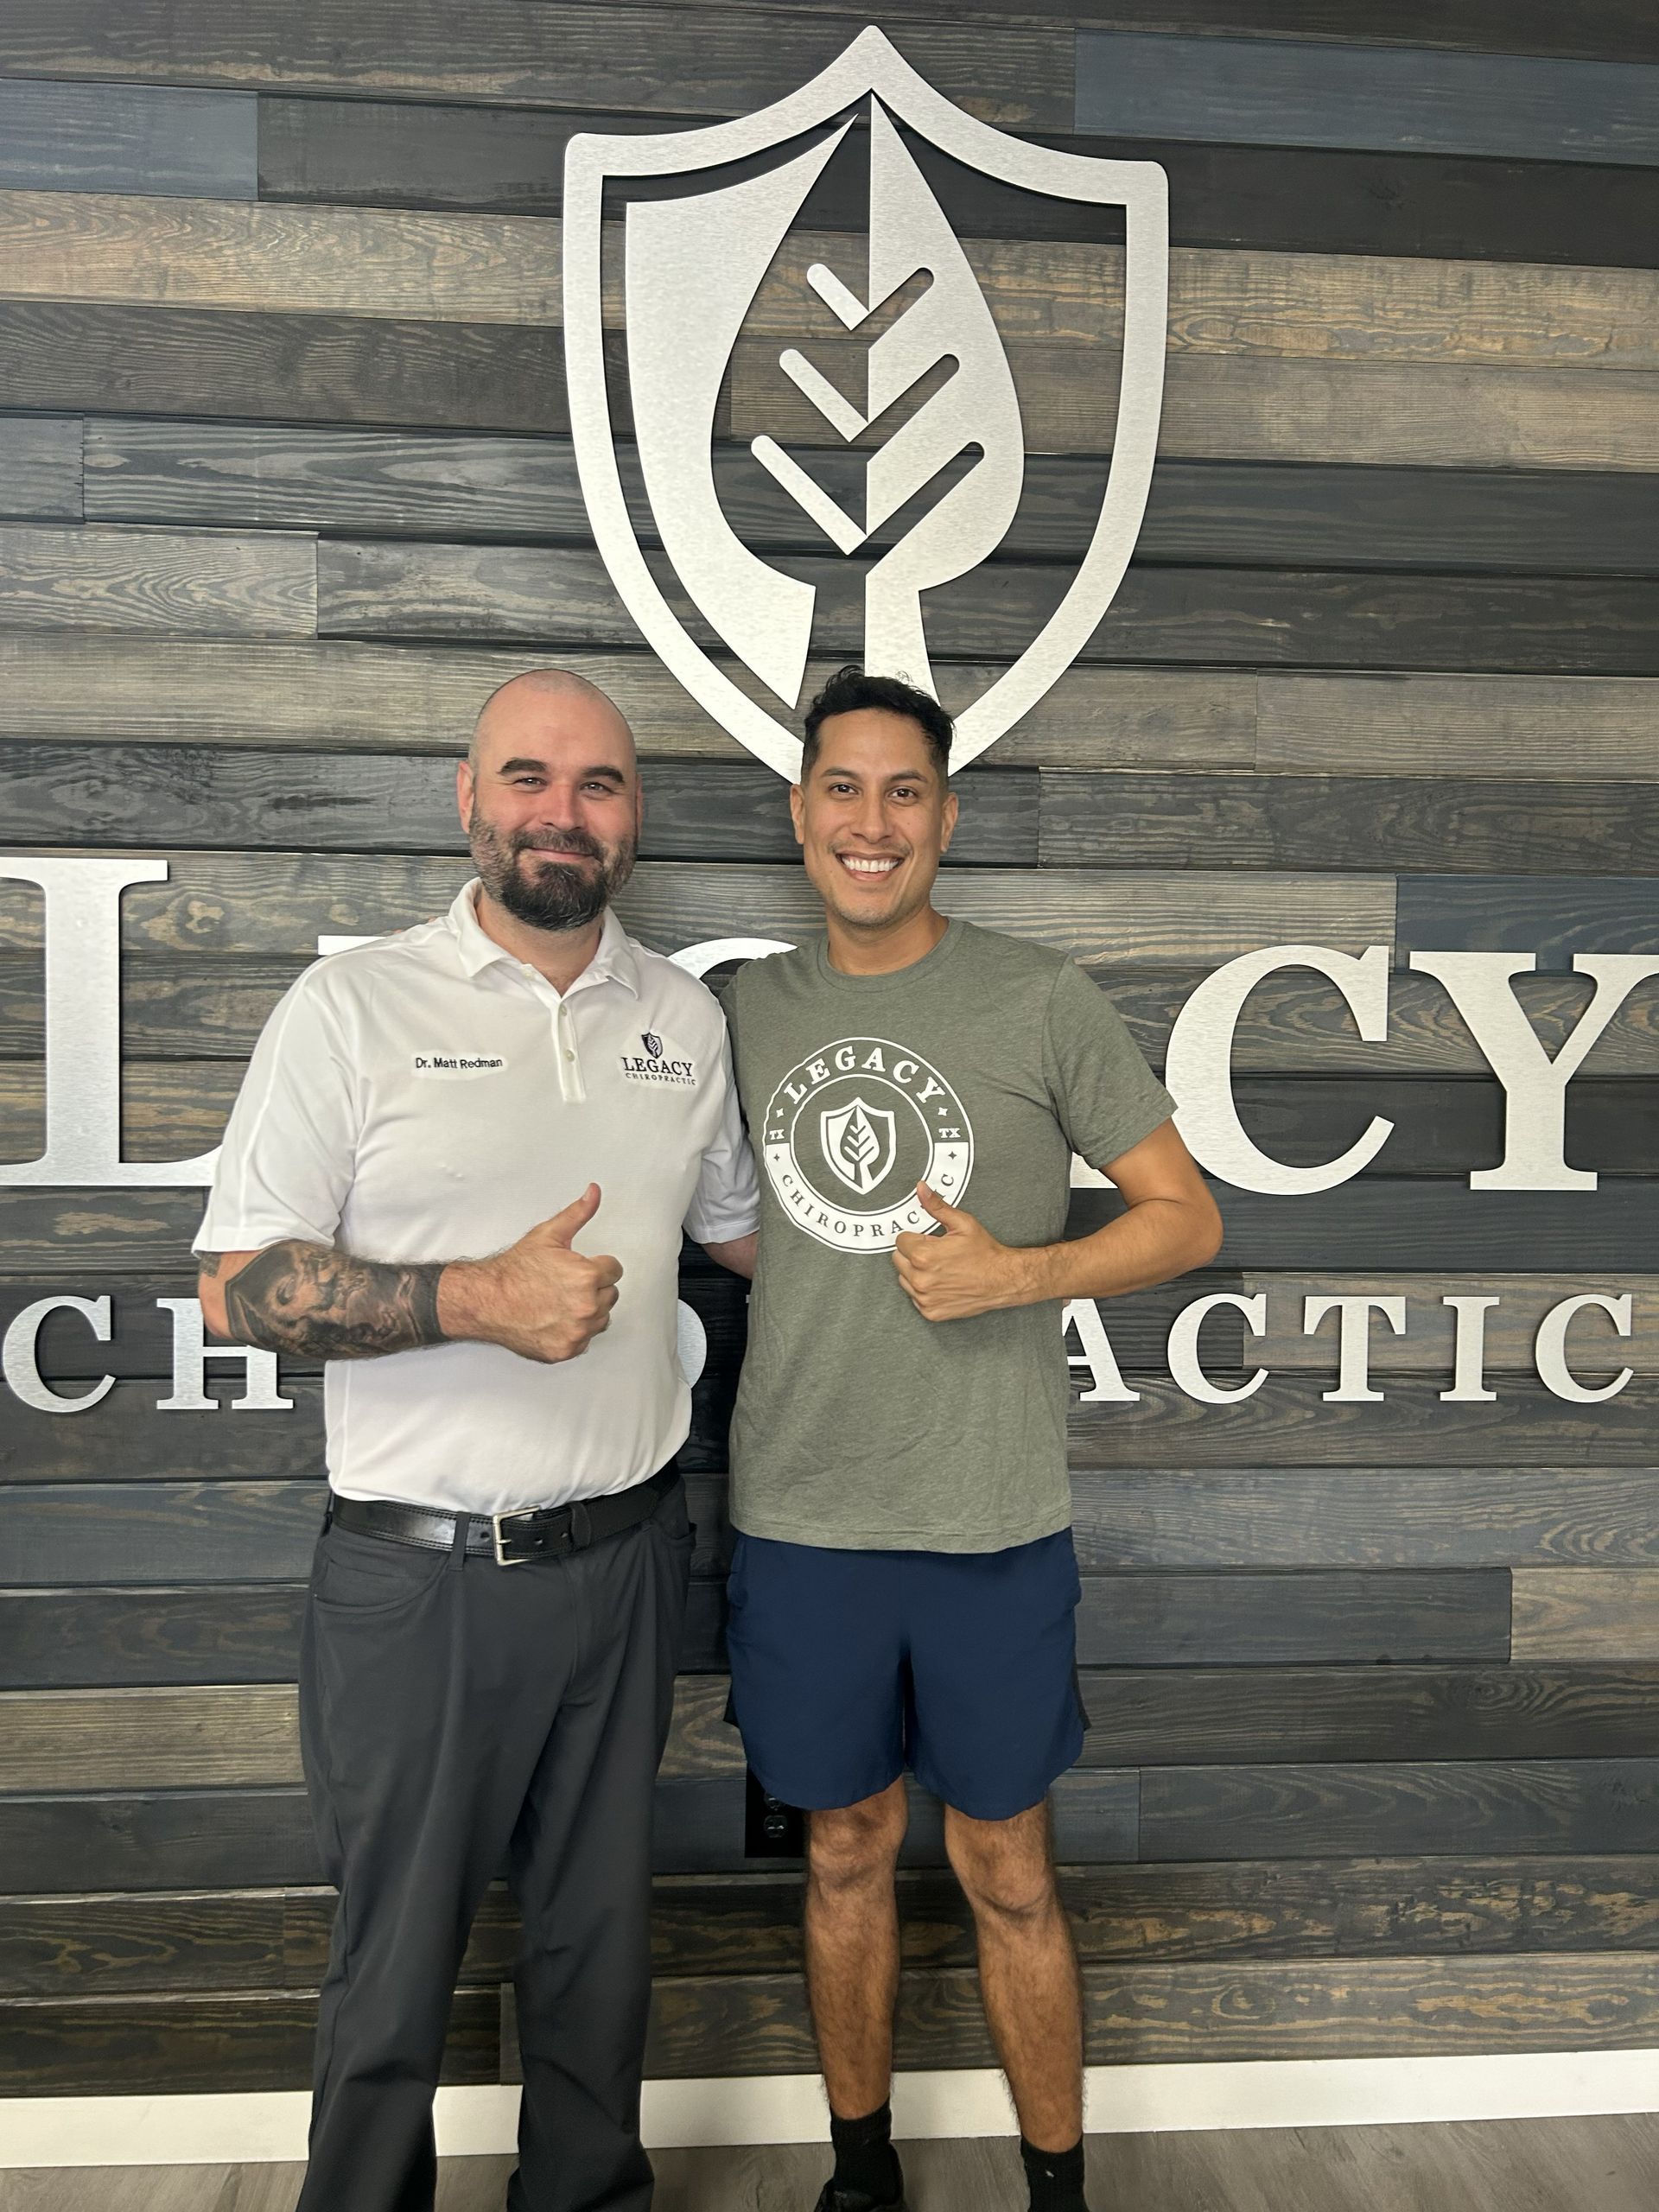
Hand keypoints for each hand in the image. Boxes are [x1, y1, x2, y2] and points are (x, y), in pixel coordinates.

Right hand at [440, 1184, 622, 1362]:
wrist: (487, 1300)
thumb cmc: (514, 1271)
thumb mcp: (548, 1234)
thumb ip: (578, 1214)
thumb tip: (594, 1192)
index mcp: (587, 1277)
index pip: (615, 1271)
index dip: (597, 1267)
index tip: (580, 1269)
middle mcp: (586, 1307)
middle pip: (610, 1296)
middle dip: (594, 1288)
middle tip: (566, 1285)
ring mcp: (577, 1332)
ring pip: (600, 1319)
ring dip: (588, 1311)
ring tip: (560, 1302)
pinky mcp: (566, 1350)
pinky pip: (584, 1340)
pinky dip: (574, 1332)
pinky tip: (555, 1320)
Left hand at [891, 1182, 1032, 1322]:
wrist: (1003, 1280)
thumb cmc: (985, 1253)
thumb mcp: (963, 1224)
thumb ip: (937, 1207)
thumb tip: (922, 1190)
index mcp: (923, 1255)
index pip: (900, 1241)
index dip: (915, 1238)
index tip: (929, 1240)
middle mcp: (920, 1279)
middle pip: (898, 1260)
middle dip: (913, 1254)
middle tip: (936, 1254)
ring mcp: (924, 1298)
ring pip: (904, 1279)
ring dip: (916, 1273)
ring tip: (940, 1268)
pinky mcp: (930, 1312)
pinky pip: (915, 1298)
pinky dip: (925, 1291)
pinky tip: (942, 1283)